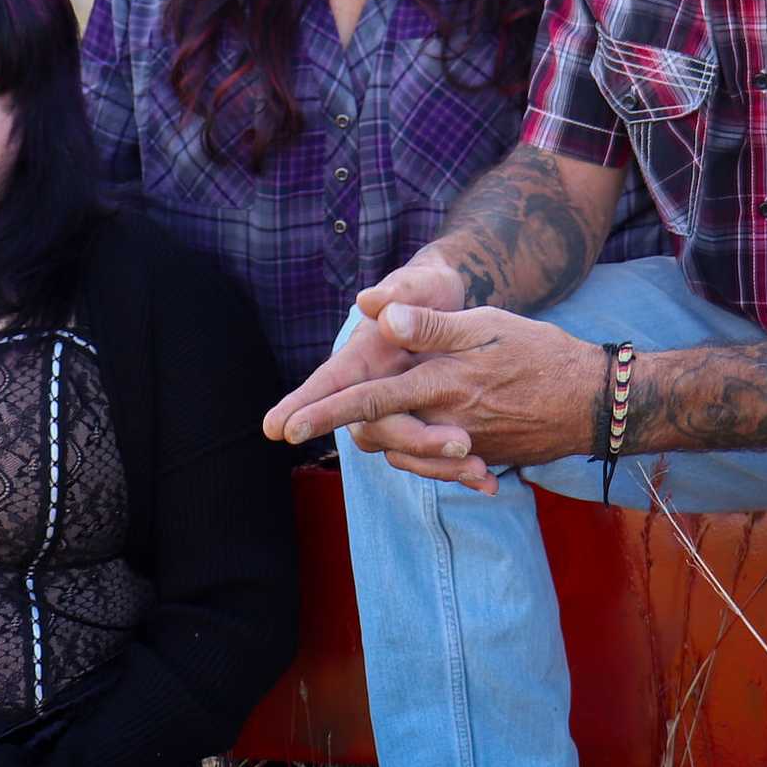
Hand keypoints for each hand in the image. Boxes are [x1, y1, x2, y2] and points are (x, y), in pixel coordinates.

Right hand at [263, 256, 471, 464]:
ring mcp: (396, 412)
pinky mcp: (424, 426)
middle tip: (458, 444)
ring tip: (480, 470)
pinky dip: (460, 469)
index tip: (276, 428)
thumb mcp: (417, 285)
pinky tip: (490, 481)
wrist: (454, 307)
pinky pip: (432, 457)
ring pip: (403, 449)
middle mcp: (371, 390)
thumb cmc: (426, 289)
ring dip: (440, 464)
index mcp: (361, 358)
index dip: (303, 405)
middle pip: (373, 426)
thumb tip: (370, 300)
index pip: (327, 383)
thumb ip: (399, 294)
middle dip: (413, 439)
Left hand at [288, 303, 604, 493]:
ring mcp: (465, 445)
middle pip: (379, 435)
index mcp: (440, 384)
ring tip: (376, 422)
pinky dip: (429, 456)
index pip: (369, 401)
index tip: (285, 427)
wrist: (597, 402)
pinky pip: (439, 464)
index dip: (324, 412)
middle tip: (323, 417)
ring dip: (390, 441)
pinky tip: (438, 444)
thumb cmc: (540, 352)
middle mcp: (446, 422)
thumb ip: (429, 323)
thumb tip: (375, 312)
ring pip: (405, 453)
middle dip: (350, 430)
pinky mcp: (483, 456)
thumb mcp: (485, 324)